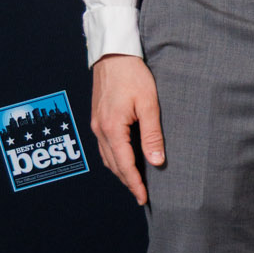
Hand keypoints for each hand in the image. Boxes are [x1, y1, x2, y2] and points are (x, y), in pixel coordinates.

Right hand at [90, 54, 164, 205]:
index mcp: (112, 128)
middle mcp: (100, 129)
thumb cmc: (133, 75)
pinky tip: (125, 159)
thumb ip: (152, 135)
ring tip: (135, 181)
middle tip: (141, 195)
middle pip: (113, 164)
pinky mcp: (97, 117)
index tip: (143, 198)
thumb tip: (157, 162)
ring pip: (107, 157)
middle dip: (127, 181)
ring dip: (120, 171)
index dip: (134, 183)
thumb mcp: (149, 104)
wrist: (114, 53)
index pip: (124, 164)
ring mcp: (96, 123)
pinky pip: (104, 146)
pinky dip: (114, 158)